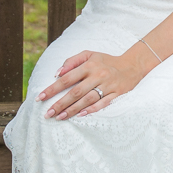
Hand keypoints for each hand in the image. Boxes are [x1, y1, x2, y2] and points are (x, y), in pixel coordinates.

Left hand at [37, 47, 156, 119]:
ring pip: (87, 100)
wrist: (132, 65)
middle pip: (75, 92)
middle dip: (60, 103)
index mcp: (89, 65)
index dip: (52, 88)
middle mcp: (97, 76)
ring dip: (72, 110)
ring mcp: (107, 86)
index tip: (40, 97)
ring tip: (59, 117)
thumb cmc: (106, 61)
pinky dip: (91, 110)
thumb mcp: (89, 55)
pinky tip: (79, 116)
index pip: (66, 78)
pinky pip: (102, 104)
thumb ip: (72, 61)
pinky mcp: (117, 94)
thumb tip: (57, 73)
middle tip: (47, 113)